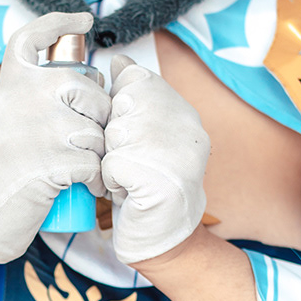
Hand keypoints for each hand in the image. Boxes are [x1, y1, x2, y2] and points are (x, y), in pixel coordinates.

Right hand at [0, 11, 110, 263]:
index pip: (33, 37)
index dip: (59, 22)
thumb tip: (87, 82)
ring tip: (72, 171)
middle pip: (91, 93)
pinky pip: (97, 163)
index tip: (82, 19)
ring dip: (97, 155)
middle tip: (78, 146)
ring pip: (98, 131)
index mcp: (13, 82)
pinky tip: (80, 186)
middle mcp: (27, 95)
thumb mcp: (8, 118)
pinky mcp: (55, 160)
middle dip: (99, 121)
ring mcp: (41, 126)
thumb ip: (35, 96)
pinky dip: (96, 180)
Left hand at [101, 56, 209, 265]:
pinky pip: (112, 164)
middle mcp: (190, 130)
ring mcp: (179, 155)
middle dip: (113, 136)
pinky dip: (110, 181)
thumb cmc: (145, 186)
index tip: (130, 133)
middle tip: (129, 161)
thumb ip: (133, 98)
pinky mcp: (161, 182)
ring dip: (110, 159)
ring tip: (128, 177)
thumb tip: (118, 60)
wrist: (164, 239)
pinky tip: (126, 192)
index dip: (122, 108)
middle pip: (123, 106)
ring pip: (115, 134)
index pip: (140, 82)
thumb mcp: (141, 135)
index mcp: (186, 115)